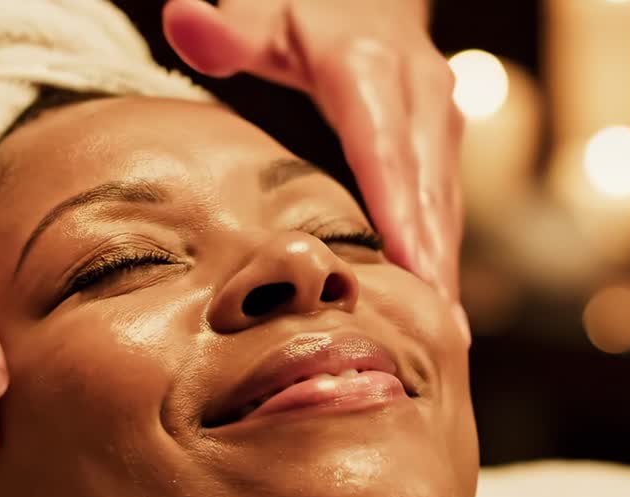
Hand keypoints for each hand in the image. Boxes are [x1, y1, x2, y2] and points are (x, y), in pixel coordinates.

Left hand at [163, 0, 464, 303]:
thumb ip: (225, 32)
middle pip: (423, 184)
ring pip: (444, 199)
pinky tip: (441, 302)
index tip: (409, 266)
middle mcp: (417, 92)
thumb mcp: (262, 15)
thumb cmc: (303, 13)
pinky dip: (444, 251)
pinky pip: (446, 202)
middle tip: (435, 326)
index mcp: (367, 67)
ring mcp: (438, 118)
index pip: (383, 146)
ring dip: (446, 263)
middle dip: (432, 255)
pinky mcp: (444, 142)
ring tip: (447, 332)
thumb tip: (182, 20)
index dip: (397, 209)